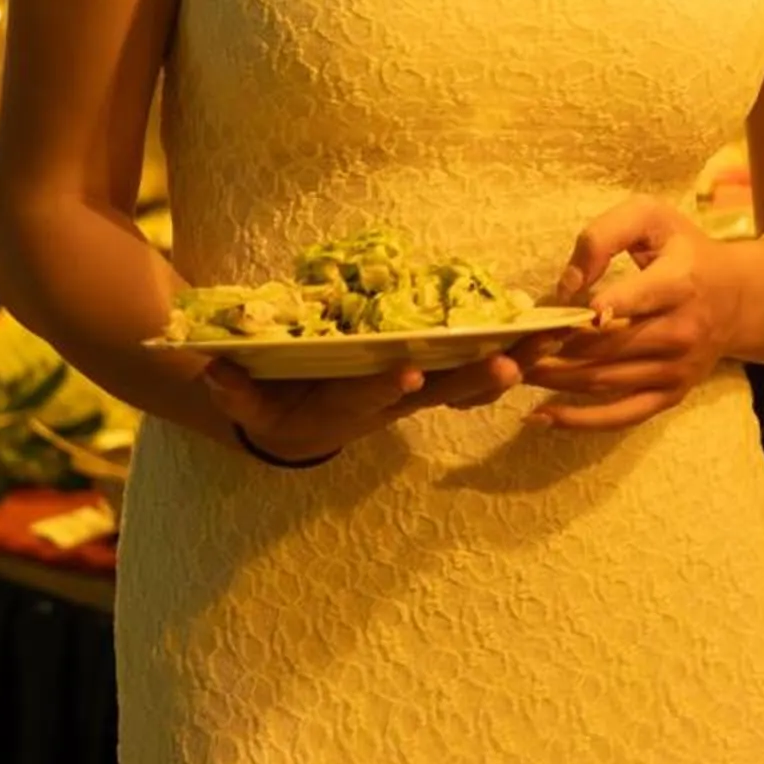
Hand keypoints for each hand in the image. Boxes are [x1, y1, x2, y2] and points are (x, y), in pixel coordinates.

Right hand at [200, 352, 522, 463]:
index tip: (408, 374)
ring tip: (549, 345)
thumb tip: (212, 369)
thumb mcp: (247, 404)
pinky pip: (479, 369)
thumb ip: (234, 389)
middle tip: (511, 366)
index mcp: (348, 405)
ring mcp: (419, 392)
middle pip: (441, 394)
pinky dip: (515, 354)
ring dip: (510, 365)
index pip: (369, 397)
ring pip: (471, 381)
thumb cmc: (271, 406)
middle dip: (474, 381)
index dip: (386, 388)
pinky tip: (551, 336)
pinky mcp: (435, 379)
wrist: (297, 427)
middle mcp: (393, 402)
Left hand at [520, 195, 742, 432]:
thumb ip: (605, 235)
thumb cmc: (685, 251)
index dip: (589, 312)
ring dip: (552, 380)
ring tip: (512, 370)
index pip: (630, 300)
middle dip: (549, 350)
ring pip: (602, 381)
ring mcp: (677, 369)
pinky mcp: (671, 395)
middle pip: (604, 348)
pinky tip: (540, 417)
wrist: (739, 297)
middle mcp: (682, 331)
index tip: (548, 317)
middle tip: (508, 346)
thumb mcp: (652, 218)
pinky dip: (578, 421)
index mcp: (679, 282)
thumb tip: (568, 286)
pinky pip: (621, 416)